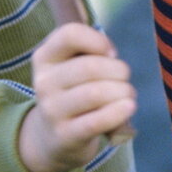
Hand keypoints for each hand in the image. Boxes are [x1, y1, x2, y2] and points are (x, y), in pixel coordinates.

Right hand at [18, 23, 136, 171]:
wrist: (52, 137)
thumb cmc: (73, 91)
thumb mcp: (72, 66)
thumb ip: (91, 51)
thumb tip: (111, 55)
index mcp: (44, 57)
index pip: (70, 34)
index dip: (98, 40)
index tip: (111, 53)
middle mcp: (43, 83)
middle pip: (90, 67)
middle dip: (119, 70)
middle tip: (124, 78)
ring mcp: (51, 111)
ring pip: (96, 93)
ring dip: (122, 92)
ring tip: (127, 95)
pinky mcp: (64, 135)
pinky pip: (96, 121)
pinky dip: (118, 112)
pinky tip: (128, 107)